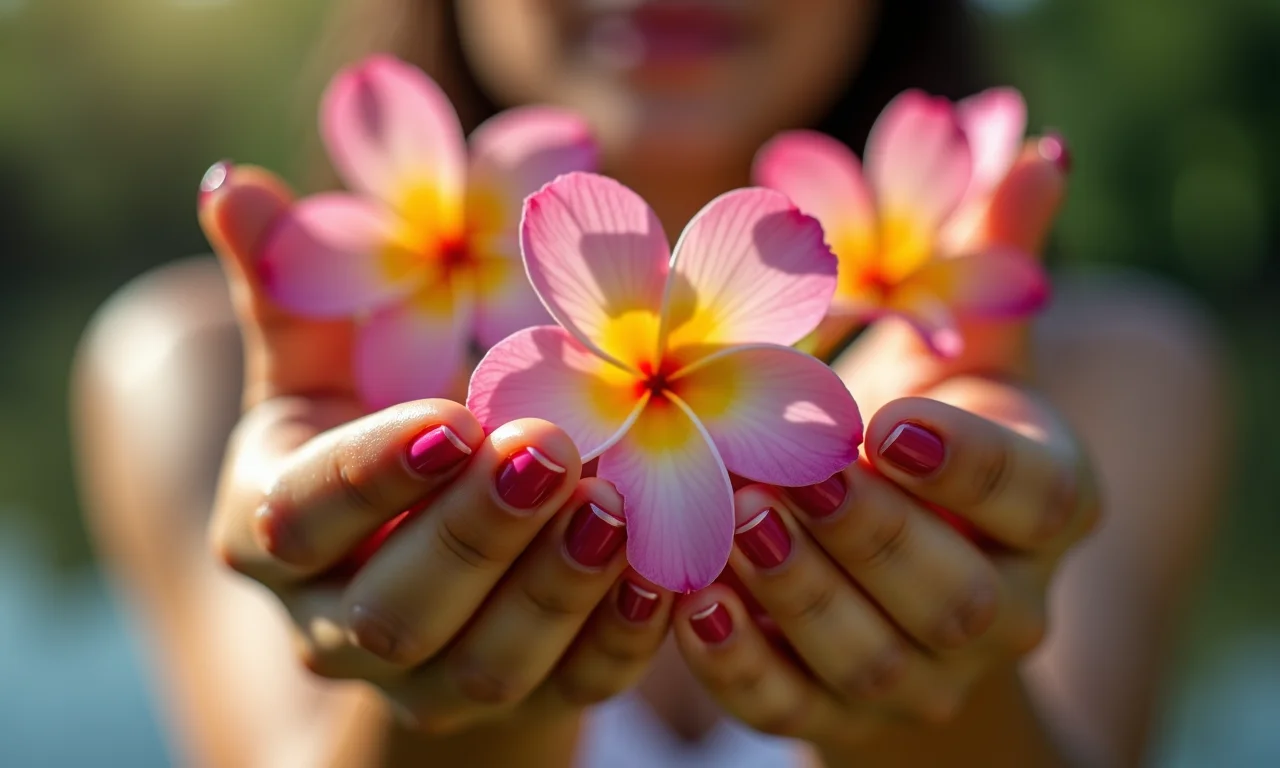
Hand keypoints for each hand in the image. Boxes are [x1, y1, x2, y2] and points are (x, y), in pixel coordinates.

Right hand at [199, 164, 671, 734]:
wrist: (420, 551)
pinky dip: (617, 639)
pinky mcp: (518, 702)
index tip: (451, 419)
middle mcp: (335, 624)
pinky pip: (569, 689)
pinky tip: (667, 576)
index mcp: (273, 529)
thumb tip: (228, 184)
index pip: (303, 516)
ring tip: (613, 510)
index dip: (374, 474)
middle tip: (549, 456)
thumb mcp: (320, 357)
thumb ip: (285, 282)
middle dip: (474, 536)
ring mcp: (428, 680)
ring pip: (481, 667)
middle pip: (391, 611)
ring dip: (550, 592)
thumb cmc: (366, 422)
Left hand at [672, 142, 1096, 748]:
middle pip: (955, 595)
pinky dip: (741, 664)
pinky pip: (791, 706)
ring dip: (800, 593)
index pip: (1036, 496)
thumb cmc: (921, 437)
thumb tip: (1030, 148)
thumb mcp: (955, 352)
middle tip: (792, 475)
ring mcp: (919, 673)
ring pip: (874, 657)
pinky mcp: (834, 713)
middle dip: (872, 535)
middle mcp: (1002, 608)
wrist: (885, 572)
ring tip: (730, 524)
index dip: (970, 465)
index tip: (891, 421)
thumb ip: (984, 264)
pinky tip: (689, 601)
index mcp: (1047, 508)